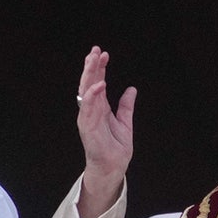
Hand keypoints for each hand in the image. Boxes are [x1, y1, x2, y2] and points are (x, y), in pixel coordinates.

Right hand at [75, 46, 136, 217]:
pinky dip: (92, 96)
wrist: (114, 167)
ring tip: (94, 60)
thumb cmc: (116, 147)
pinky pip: (88, 109)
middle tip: (95, 50)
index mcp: (100, 108)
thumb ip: (126, 106)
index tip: (102, 53)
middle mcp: (91, 110)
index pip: (97, 83)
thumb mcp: (125, 122)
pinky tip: (98, 85)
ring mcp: (88, 118)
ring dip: (90, 75)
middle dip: (91, 66)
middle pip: (89, 83)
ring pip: (86, 92)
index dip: (99, 68)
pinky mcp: (88, 128)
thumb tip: (131, 89)